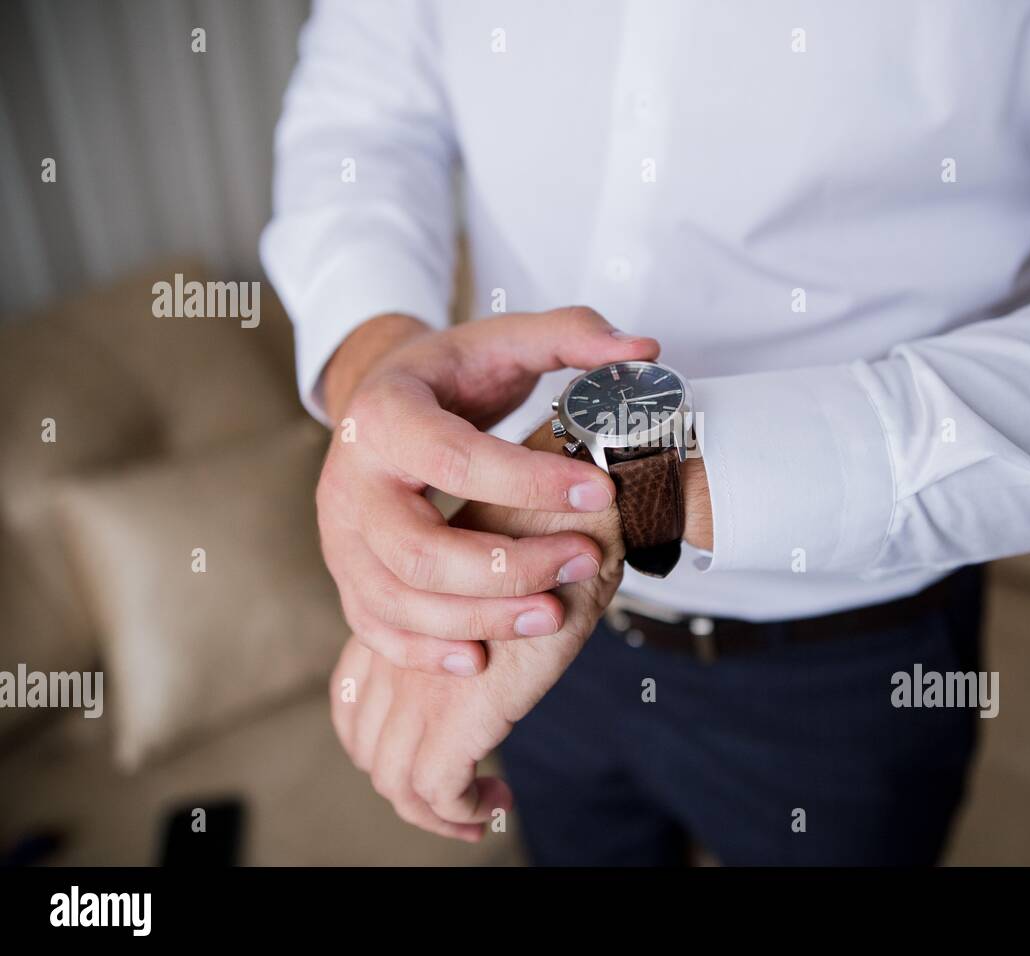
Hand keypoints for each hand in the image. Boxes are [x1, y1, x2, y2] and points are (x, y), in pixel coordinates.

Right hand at [315, 307, 657, 675]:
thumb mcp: (504, 340)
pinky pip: (376, 627)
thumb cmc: (450, 375)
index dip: (528, 481)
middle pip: (418, 550)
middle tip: (584, 561)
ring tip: (551, 613)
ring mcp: (340, 536)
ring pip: (398, 600)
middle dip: (508, 568)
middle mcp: (349, 481)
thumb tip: (644, 348)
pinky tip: (482, 656)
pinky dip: (426, 650)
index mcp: (384, 414)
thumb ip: (573, 335)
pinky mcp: (347, 574)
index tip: (600, 489)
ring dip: (479, 618)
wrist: (378, 398)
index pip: (454, 458)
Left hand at [329, 424, 624, 840]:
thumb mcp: (495, 553)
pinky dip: (462, 804)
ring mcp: (414, 669)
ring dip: (440, 801)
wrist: (580, 492)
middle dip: (403, 778)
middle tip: (462, 797)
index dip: (378, 731)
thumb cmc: (550, 513)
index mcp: (383, 593)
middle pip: (360, 733)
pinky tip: (497, 799)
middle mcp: (385, 636)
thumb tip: (484, 642)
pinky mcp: (457, 698)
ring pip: (393, 767)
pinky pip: (433, 781)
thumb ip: (468, 596)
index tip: (439, 749)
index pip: (353, 687)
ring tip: (487, 804)